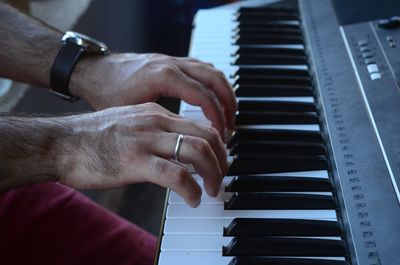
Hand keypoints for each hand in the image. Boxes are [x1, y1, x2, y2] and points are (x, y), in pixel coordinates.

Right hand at [55, 103, 226, 206]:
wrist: (60, 142)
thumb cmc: (92, 137)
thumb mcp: (130, 124)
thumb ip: (154, 132)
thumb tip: (175, 149)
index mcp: (156, 113)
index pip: (200, 124)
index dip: (217, 145)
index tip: (219, 160)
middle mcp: (156, 122)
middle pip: (207, 136)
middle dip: (222, 159)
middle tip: (221, 177)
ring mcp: (146, 141)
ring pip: (198, 152)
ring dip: (213, 174)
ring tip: (211, 190)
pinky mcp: (135, 162)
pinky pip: (176, 176)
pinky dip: (191, 190)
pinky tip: (192, 199)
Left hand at [69, 53, 236, 137]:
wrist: (92, 70)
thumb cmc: (106, 92)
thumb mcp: (131, 116)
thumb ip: (158, 131)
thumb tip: (177, 156)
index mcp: (164, 77)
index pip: (205, 97)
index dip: (218, 119)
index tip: (221, 137)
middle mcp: (172, 65)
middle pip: (215, 81)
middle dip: (229, 106)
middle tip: (231, 130)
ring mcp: (172, 60)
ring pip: (212, 72)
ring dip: (224, 94)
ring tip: (228, 117)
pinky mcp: (170, 62)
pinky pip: (201, 68)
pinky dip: (213, 84)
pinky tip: (212, 100)